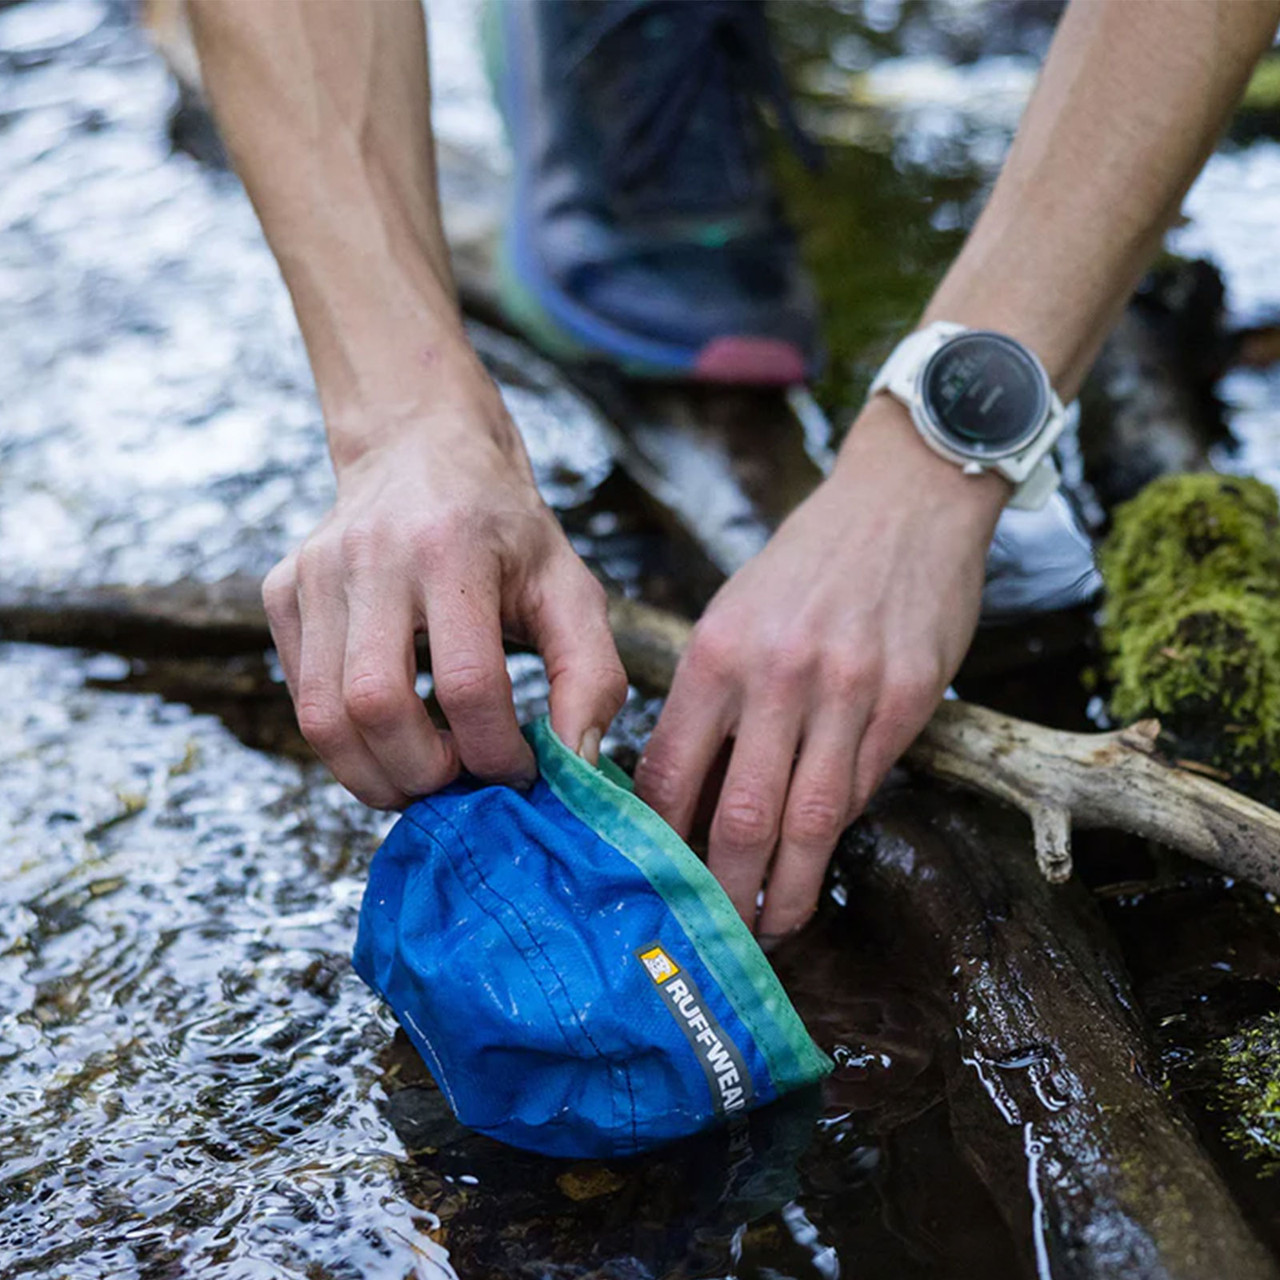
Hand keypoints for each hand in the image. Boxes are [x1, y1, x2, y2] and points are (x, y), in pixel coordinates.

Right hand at [264, 363, 627, 807]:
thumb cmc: (505, 531)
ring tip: (424, 775)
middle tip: (461, 781)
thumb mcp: (570, 588)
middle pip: (377, 706)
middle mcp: (372, 556)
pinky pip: (300, 699)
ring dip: (374, 775)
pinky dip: (345, 741)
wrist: (421, 451)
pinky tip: (390, 732)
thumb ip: (590, 676)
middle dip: (424, 773)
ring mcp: (314, 573)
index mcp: (454, 548)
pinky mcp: (281, 593)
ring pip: (322, 717)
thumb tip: (576, 764)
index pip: (468, 684)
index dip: (495, 752)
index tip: (519, 770)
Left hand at [635, 397, 1005, 938]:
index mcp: (719, 652)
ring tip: (771, 926)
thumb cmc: (807, 562)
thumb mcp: (735, 613)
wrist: (903, 501)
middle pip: (743, 816)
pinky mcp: (908, 700)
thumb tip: (687, 790)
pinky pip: (864, 788)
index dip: (660, 841)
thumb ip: (712, 700)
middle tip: (712, 934)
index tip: (652, 881)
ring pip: (811, 822)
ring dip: (787, 890)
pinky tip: (817, 860)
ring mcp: (849, 691)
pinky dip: (836, 833)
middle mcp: (779, 676)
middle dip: (724, 891)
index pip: (673, 772)